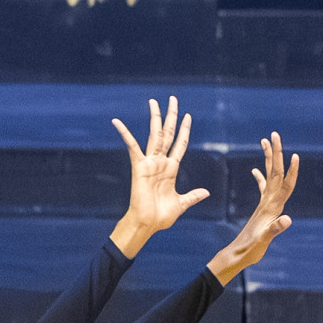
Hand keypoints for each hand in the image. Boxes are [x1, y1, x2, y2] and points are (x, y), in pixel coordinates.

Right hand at [109, 96, 209, 257]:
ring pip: (154, 135)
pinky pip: (131, 146)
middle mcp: (160, 162)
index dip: (184, 130)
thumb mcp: (181, 204)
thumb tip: (206, 192)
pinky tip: (116, 121)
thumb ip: (192, 196)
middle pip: (167, 134)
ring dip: (155, 118)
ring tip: (154, 101)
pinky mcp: (139, 167)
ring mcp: (150, 163)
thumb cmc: (161, 216)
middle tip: (173, 99)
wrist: (147, 224)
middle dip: (171, 116)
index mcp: (171, 169)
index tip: (188, 116)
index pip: (179, 144)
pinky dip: (124, 133)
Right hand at [207, 131, 298, 285]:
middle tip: (274, 134)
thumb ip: (276, 229)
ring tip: (265, 141)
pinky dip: (260, 176)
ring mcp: (267, 204)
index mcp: (273, 206)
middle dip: (277, 153)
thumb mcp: (265, 239)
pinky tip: (254, 169)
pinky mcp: (261, 208)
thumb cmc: (252, 249)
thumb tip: (288, 220)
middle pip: (277, 173)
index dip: (291, 170)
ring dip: (269, 159)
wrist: (242, 255)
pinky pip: (262, 187)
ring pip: (270, 176)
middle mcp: (272, 202)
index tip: (294, 155)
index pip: (284, 184)